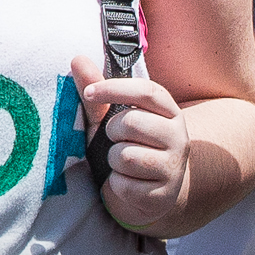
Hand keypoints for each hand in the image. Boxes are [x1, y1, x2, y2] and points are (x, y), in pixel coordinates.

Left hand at [70, 54, 188, 228]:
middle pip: (132, 122)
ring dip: (113, 160)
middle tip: (114, 138)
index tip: (89, 93)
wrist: (150, 192)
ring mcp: (174, 167)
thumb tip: (76, 58)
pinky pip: (125, 185)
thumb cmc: (127, 146)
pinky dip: (116, 185)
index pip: (146, 91)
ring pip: (127, 156)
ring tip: (121, 163)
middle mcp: (179, 136)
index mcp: (168, 110)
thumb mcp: (111, 118)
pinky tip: (126, 183)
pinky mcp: (164, 195)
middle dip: (112, 132)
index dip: (115, 88)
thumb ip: (96, 92)